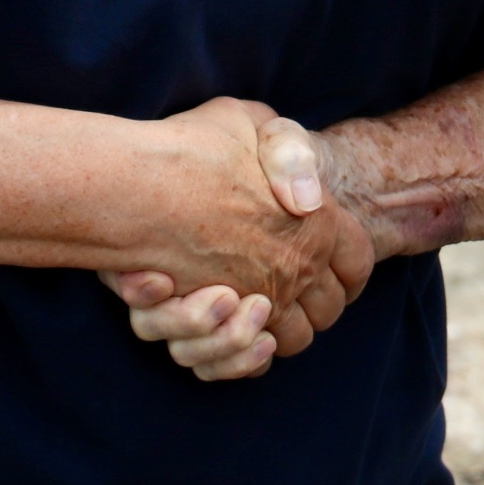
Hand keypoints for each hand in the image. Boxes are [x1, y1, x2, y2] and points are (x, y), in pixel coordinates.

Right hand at [100, 106, 371, 381]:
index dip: (351, 269)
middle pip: (329, 309)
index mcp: (315, 221)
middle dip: (317, 303)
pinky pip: (242, 362)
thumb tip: (310, 200)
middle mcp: (292, 268)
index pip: (357, 261)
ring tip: (252, 307)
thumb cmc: (188, 148)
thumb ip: (291, 153)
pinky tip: (236, 333)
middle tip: (287, 283)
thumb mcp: (250, 122)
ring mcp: (254, 302)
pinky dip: (241, 357)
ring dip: (277, 327)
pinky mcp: (212, 328)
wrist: (126, 183)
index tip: (335, 269)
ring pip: (289, 341)